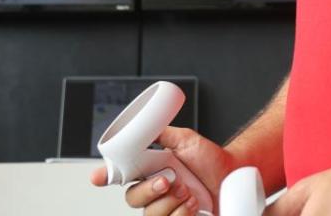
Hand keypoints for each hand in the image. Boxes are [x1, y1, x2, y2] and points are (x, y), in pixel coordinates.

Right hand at [89, 126, 236, 215]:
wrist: (233, 175)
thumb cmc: (211, 159)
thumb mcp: (186, 139)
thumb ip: (163, 133)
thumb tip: (146, 124)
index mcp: (150, 170)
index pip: (120, 175)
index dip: (104, 176)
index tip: (98, 177)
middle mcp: (154, 191)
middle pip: (132, 199)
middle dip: (149, 190)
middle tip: (169, 180)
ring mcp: (165, 209)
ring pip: (150, 214)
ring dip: (170, 202)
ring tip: (188, 191)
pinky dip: (182, 214)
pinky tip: (193, 205)